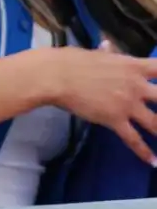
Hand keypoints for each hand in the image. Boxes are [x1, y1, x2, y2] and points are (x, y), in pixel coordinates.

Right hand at [52, 46, 156, 165]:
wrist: (60, 76)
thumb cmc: (74, 62)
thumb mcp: (98, 54)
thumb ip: (108, 53)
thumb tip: (106, 46)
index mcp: (135, 66)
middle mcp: (137, 85)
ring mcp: (128, 103)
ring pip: (155, 121)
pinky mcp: (115, 119)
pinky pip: (133, 138)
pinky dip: (144, 151)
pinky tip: (153, 161)